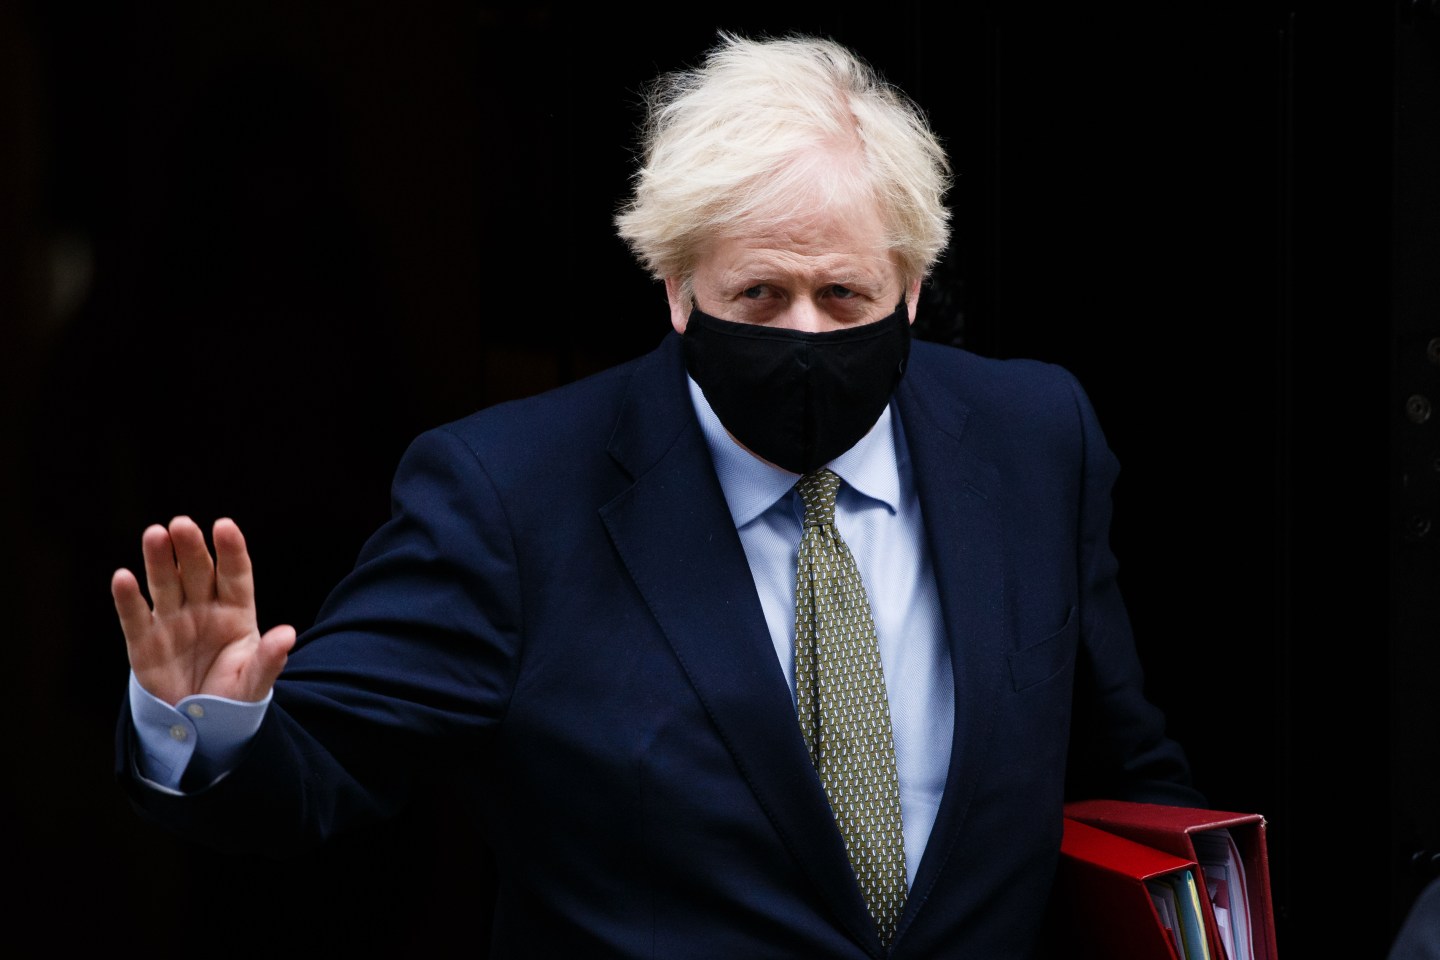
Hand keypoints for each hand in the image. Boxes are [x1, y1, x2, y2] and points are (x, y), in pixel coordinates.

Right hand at [112, 516, 294, 705]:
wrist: (199, 724)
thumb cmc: (233, 696)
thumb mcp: (254, 682)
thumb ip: (269, 659)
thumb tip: (287, 635)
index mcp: (236, 612)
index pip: (235, 574)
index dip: (230, 550)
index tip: (224, 526)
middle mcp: (203, 608)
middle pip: (197, 571)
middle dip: (190, 548)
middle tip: (181, 524)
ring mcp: (172, 621)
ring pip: (165, 584)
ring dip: (159, 560)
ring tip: (154, 534)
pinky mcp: (144, 641)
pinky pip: (136, 616)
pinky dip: (128, 598)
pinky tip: (122, 577)